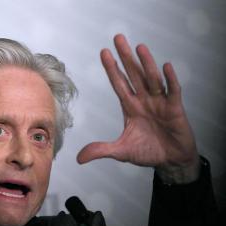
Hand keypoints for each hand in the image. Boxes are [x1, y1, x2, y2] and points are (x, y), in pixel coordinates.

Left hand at [77, 34, 199, 183]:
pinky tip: (165, 66)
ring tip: (138, 47)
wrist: (171, 160)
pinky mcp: (175, 109)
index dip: (112, 68)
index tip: (103, 52)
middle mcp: (144, 100)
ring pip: (152, 79)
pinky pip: (173, 91)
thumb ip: (101, 150)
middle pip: (133, 75)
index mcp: (130, 107)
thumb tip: (78, 158)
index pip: (119, 83)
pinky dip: (170, 80)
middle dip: (125, 57)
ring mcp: (160, 103)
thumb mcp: (121, 151)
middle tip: (118, 38)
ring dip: (146, 64)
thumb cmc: (147, 152)